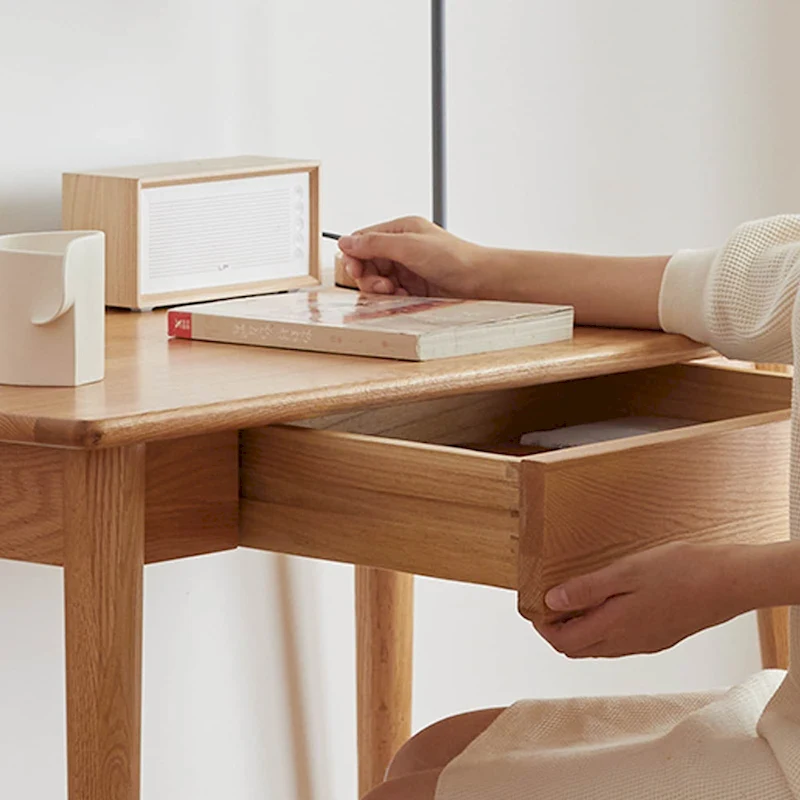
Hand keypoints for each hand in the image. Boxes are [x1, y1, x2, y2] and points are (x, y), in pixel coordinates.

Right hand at [337, 216, 482, 297]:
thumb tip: (345, 242)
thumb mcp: (409, 246)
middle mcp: (401, 248)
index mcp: (399, 231)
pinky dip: (392, 299)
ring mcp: (407, 269)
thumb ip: (374, 244)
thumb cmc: (453, 258)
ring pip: (377, 281)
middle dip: (369, 278)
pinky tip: (404, 300)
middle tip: (383, 288)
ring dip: (380, 291)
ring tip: (396, 294)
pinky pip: (391, 294)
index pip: (363, 240)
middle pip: (367, 264)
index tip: (356, 271)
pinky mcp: (413, 288)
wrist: (481, 281)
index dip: (354, 256)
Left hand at [535, 542, 758, 658]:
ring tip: (573, 599)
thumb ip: (587, 589)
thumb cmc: (680, 571)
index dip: (543, 627)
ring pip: (599, 647)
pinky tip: (607, 603)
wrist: (729, 582)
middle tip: (549, 602)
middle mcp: (628, 643)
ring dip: (580, 629)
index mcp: (615, 627)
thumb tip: (551, 601)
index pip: (564, 642)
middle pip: (578, 649)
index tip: (535, 606)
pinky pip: (620, 642)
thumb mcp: (625, 572)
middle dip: (557, 630)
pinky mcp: (661, 637)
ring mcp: (645, 643)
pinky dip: (602, 628)